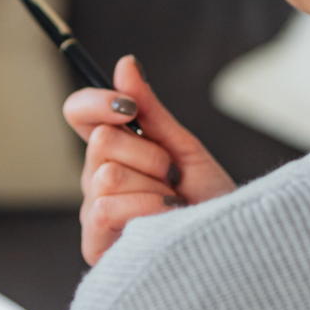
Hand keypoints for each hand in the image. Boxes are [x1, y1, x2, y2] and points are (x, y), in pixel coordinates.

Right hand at [64, 55, 235, 265]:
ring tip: (173, 204)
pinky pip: (105, 207)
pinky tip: (166, 221)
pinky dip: (147, 209)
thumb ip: (151, 110)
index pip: (79, 113)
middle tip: (173, 177)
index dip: (97, 101)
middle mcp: (96, 180)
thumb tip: (125, 63)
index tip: (130, 107)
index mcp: (114, 152)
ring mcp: (94, 213)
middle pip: (101, 140)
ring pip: (107, 174)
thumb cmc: (209, 201)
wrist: (230, 247)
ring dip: (153, 187)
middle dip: (150, 154)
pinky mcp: (96, 244)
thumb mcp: (184, 148)